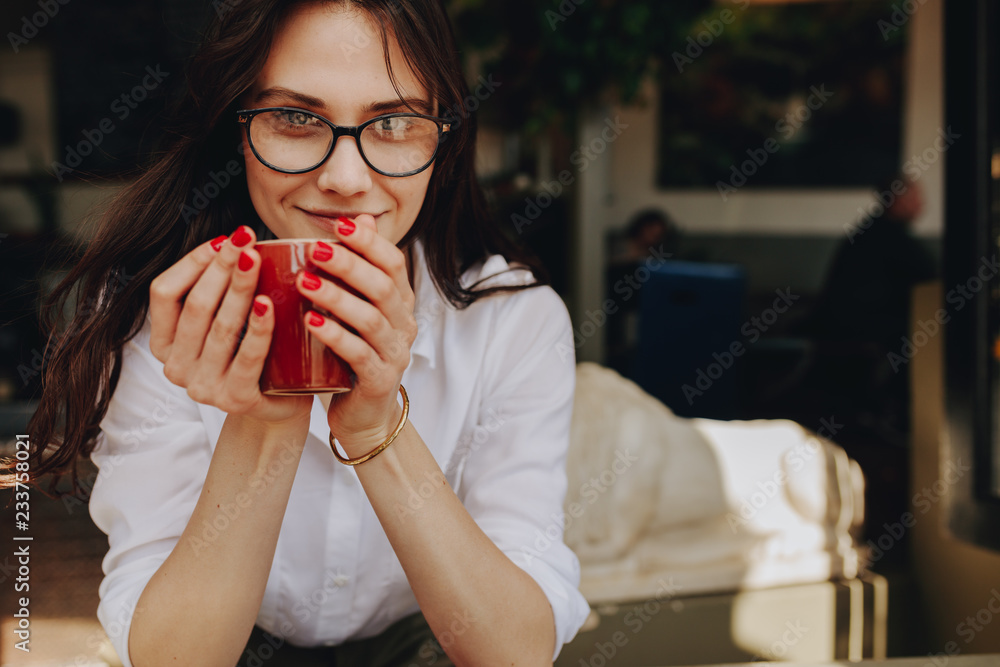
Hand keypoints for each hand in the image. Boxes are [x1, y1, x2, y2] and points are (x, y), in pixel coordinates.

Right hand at [148, 226, 310, 424]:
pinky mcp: (236, 400)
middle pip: (196, 306)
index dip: (192, 263)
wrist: (280, 403)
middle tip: (245, 239)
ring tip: (256, 259)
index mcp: (163, 344)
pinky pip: (248, 357)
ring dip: (239, 289)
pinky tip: (268, 304)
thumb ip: (218, 290)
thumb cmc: (254, 353)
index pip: (163, 293)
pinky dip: (258, 329)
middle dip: (221, 267)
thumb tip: (234, 239)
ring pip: (220, 328)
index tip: (224, 240)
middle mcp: (176, 367)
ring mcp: (203, 387)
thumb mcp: (225, 321)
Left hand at [297, 215, 417, 454]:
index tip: (339, 226)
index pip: (394, 263)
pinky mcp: (380, 380)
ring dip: (337, 297)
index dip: (369, 243)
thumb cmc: (351, 354)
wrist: (363, 413)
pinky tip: (311, 322)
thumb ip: (359, 269)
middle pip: (382, 286)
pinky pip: (359, 353)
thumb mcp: (355, 308)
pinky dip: (335, 335)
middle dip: (348, 265)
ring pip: (371, 318)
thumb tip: (361, 218)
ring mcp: (396, 353)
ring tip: (305, 283)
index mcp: (400, 303)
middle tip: (314, 249)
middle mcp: (404, 325)